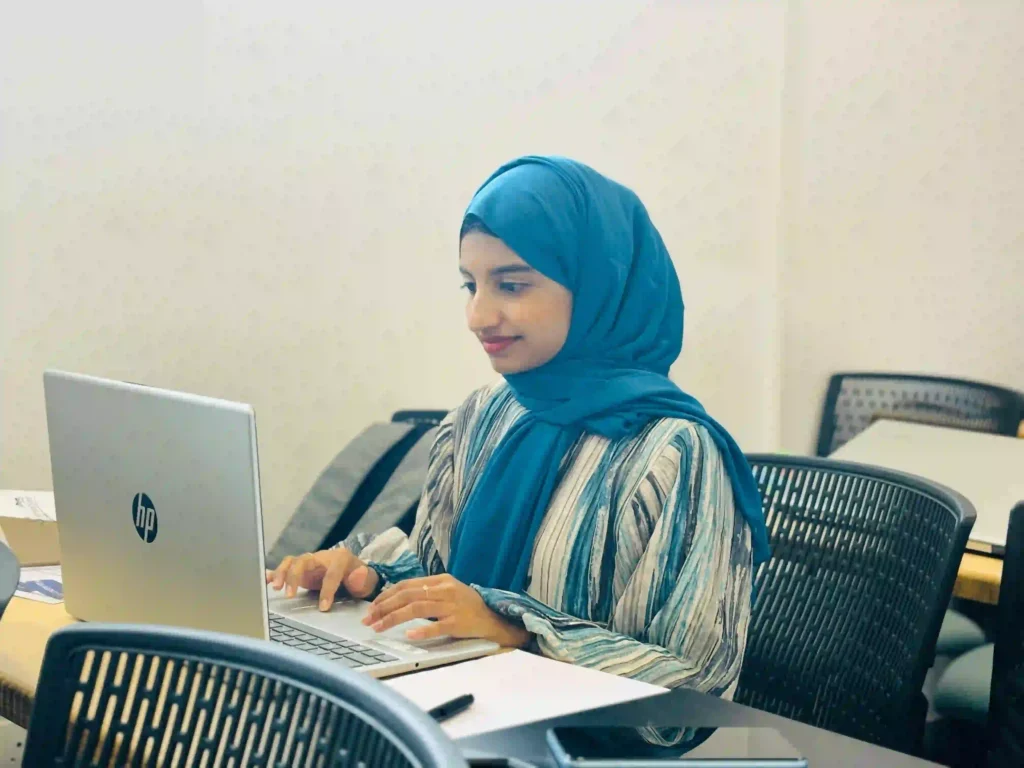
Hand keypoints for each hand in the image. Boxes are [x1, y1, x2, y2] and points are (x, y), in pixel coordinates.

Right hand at [266, 548, 379, 610]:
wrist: (356, 574)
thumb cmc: (360, 578)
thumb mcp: (367, 580)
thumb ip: (362, 578)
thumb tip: (358, 575)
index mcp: (340, 558)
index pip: (331, 572)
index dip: (327, 589)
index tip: (323, 607)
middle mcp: (322, 557)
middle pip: (304, 561)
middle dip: (295, 576)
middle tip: (289, 595)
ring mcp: (310, 562)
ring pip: (292, 562)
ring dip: (282, 574)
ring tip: (274, 588)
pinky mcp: (301, 570)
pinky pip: (286, 568)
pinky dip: (275, 572)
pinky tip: (264, 579)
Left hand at [361, 574, 529, 647]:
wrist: (494, 618)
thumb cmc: (467, 606)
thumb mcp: (447, 592)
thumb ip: (426, 592)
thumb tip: (396, 599)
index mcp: (440, 580)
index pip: (407, 584)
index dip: (386, 595)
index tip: (372, 607)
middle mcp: (445, 590)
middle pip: (408, 595)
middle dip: (384, 607)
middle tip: (368, 619)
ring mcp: (452, 606)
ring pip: (417, 608)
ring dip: (394, 618)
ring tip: (379, 627)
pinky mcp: (458, 623)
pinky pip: (438, 626)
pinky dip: (423, 630)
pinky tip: (409, 635)